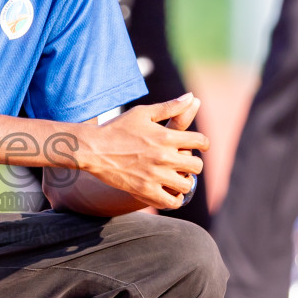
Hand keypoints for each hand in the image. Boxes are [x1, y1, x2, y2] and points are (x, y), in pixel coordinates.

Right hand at [77, 95, 208, 210]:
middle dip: (194, 164)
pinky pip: (172, 201)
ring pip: (187, 184)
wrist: (93, 149)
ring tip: (177, 178)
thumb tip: (192, 97)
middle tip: (185, 164)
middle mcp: (164, 157)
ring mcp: (155, 175)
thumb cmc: (117, 128)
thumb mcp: (143, 113)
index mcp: (166, 136)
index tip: (200, 146)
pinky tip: (170, 192)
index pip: (200, 141)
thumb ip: (169, 107)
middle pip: (196, 165)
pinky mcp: (145, 190)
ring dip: (184, 181)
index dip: (203, 144)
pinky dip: (175, 199)